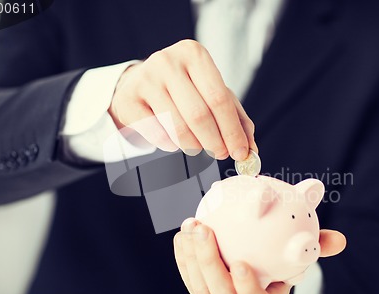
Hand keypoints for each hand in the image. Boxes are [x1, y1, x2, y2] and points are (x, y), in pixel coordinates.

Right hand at [108, 39, 256, 160]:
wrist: (139, 84)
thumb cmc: (184, 90)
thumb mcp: (213, 94)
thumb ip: (236, 118)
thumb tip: (250, 149)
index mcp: (194, 54)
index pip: (219, 98)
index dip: (232, 130)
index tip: (241, 152)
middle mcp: (168, 62)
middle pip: (199, 114)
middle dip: (215, 142)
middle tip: (221, 154)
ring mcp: (145, 80)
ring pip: (177, 127)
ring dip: (193, 145)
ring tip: (198, 147)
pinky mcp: (128, 100)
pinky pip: (156, 134)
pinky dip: (171, 145)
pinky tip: (175, 142)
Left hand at [173, 218, 345, 293]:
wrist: (257, 265)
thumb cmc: (280, 260)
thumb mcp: (299, 252)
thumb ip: (316, 245)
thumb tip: (340, 240)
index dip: (248, 288)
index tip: (241, 263)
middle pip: (220, 292)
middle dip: (208, 261)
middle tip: (205, 229)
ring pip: (199, 284)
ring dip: (192, 254)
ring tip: (192, 224)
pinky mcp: (200, 289)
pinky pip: (188, 274)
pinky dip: (183, 254)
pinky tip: (183, 231)